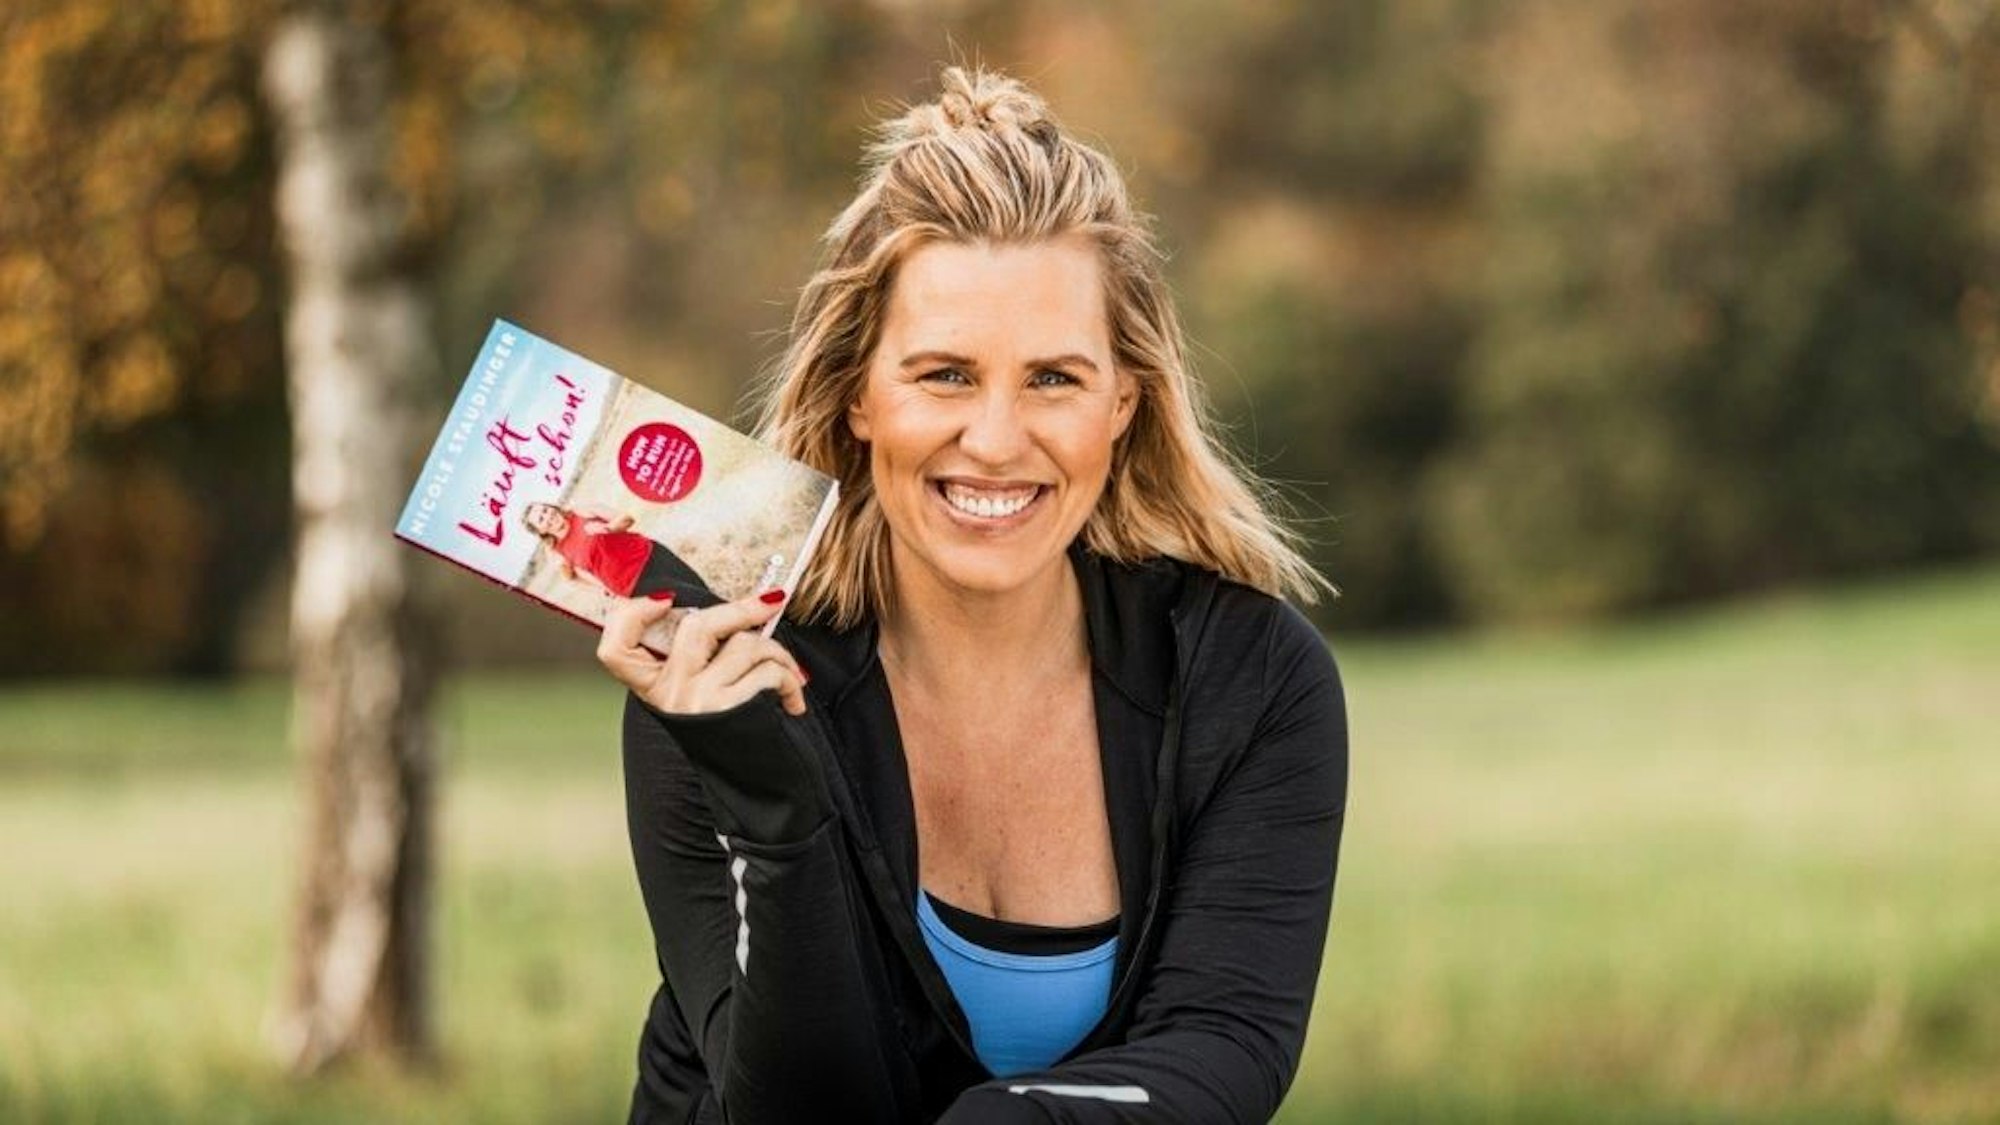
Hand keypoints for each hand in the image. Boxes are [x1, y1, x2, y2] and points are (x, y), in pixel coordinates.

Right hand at [598, 591, 807, 716]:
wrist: (751, 788)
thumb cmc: (726, 735)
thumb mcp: (696, 698)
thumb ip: (696, 660)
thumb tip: (735, 610)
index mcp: (651, 687)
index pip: (615, 648)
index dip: (631, 615)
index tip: (664, 599)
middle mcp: (669, 694)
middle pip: (696, 626)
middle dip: (743, 609)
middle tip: (772, 603)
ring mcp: (696, 700)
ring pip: (743, 644)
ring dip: (777, 652)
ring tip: (790, 672)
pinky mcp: (728, 709)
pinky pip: (766, 670)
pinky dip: (788, 678)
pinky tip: (792, 699)